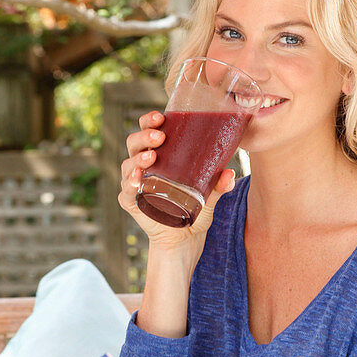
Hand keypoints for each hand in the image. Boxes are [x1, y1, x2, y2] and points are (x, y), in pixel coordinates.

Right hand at [119, 110, 235, 253]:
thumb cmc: (194, 211)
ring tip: (151, 157)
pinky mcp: (131, 202)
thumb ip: (219, 185)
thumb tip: (230, 173)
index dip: (149, 121)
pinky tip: (137, 179)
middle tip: (159, 136)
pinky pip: (126, 191)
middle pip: (134, 143)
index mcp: (159, 156)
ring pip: (128, 164)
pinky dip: (129, 183)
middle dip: (144, 136)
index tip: (160, 117)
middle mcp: (143, 166)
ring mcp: (135, 184)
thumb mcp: (209, 196)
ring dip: (138, 158)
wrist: (185, 239)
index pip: (148, 131)